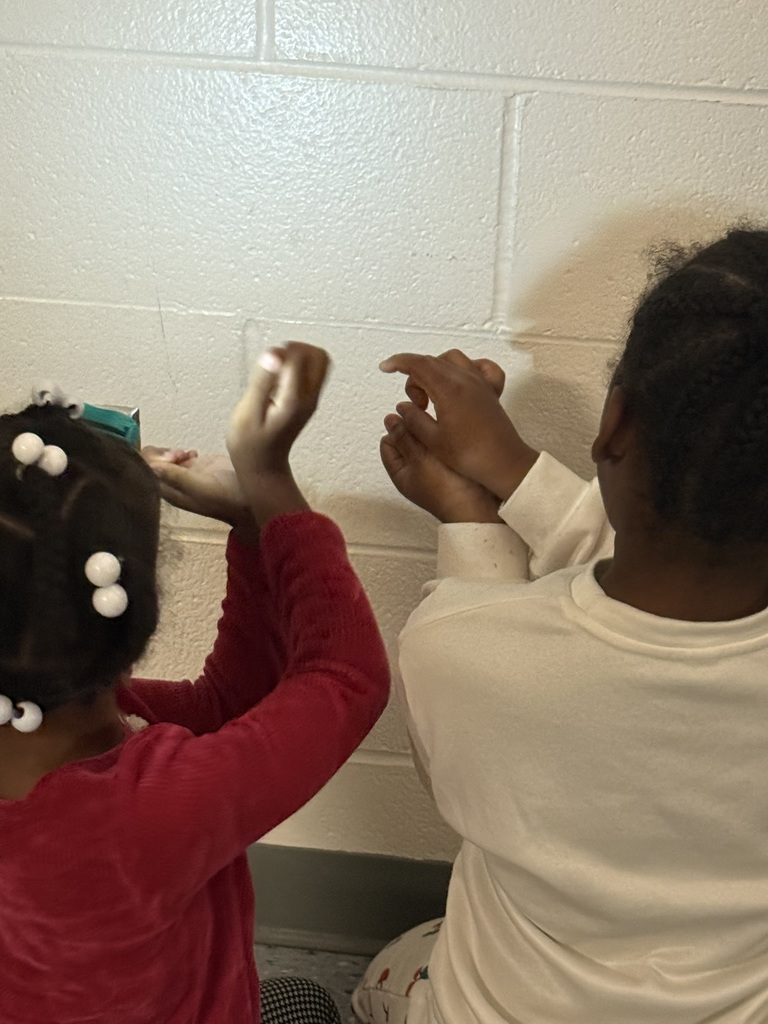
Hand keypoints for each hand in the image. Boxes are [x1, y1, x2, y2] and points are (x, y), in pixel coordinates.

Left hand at [143, 447, 254, 535]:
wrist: (252, 497)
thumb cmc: (226, 498)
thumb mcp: (200, 487)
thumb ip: (176, 476)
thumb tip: (151, 465)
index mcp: (170, 492)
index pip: (147, 473)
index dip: (153, 461)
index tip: (170, 456)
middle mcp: (174, 484)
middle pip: (153, 464)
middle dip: (163, 454)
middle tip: (179, 454)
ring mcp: (186, 475)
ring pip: (165, 459)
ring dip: (173, 452)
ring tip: (188, 454)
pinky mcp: (198, 468)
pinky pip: (180, 457)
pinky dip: (183, 452)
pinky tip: (194, 454)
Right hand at [226, 342, 329, 525]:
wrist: (262, 467)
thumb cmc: (250, 444)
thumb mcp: (248, 412)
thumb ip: (262, 382)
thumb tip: (274, 354)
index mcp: (294, 400)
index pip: (300, 357)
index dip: (280, 353)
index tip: (264, 365)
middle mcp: (309, 398)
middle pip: (319, 355)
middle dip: (296, 348)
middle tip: (274, 360)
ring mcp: (311, 399)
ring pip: (320, 361)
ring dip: (299, 355)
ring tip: (276, 368)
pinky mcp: (308, 400)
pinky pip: (313, 371)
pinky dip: (298, 365)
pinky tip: (279, 378)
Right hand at [380, 350, 537, 500]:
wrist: (503, 463)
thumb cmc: (470, 455)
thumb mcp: (432, 440)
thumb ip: (413, 419)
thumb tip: (403, 407)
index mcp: (448, 389)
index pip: (417, 364)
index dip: (398, 362)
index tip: (385, 368)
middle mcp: (465, 379)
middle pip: (432, 362)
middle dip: (415, 378)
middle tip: (415, 405)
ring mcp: (480, 382)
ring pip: (452, 360)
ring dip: (435, 371)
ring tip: (432, 396)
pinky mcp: (491, 390)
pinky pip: (479, 366)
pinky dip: (465, 368)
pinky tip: (459, 381)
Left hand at [381, 413, 500, 522]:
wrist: (478, 506)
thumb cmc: (446, 490)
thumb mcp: (419, 459)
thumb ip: (404, 438)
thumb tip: (389, 420)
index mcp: (401, 472)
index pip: (388, 443)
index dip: (397, 430)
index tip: (412, 423)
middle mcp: (416, 470)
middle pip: (408, 440)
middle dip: (417, 429)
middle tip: (429, 426)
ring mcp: (434, 467)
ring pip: (427, 440)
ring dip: (433, 433)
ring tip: (444, 431)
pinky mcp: (452, 463)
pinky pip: (444, 445)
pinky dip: (446, 439)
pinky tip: (454, 436)